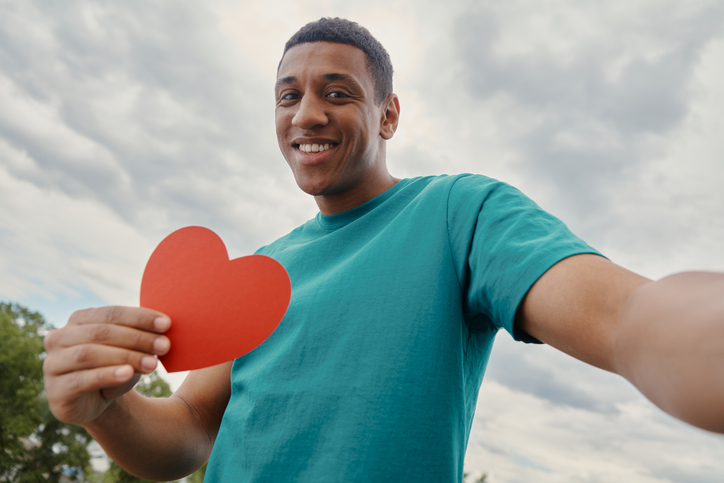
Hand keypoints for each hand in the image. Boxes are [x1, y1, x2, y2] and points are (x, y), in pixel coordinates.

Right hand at [43, 306, 170, 424]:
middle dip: (136, 338)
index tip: (166, 324)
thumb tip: (164, 326)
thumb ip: (141, 336)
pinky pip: (81, 380)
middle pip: (100, 332)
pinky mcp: (55, 390)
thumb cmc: (117, 366)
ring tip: (152, 363)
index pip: (110, 313)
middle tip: (164, 345)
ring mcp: (53, 364)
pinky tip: (128, 374)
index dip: (139, 317)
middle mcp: (59, 338)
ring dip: (125, 357)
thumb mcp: (131, 350)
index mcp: (79, 319)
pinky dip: (107, 375)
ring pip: (89, 354)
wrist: (99, 402)